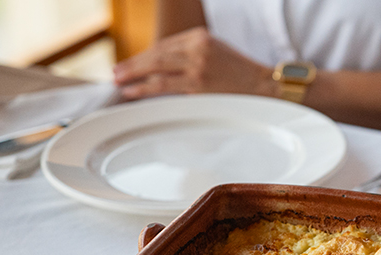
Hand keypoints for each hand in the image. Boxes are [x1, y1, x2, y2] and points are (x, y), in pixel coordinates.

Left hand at [113, 27, 276, 100]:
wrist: (265, 87)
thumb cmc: (242, 74)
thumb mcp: (216, 52)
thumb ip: (191, 55)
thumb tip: (163, 68)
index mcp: (201, 37)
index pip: (165, 45)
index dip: (145, 55)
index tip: (132, 63)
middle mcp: (197, 48)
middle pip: (156, 55)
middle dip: (133, 64)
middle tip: (116, 72)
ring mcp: (197, 67)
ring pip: (156, 70)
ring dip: (133, 76)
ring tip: (119, 81)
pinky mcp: (199, 86)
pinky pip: (165, 87)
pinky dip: (146, 89)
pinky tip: (134, 91)